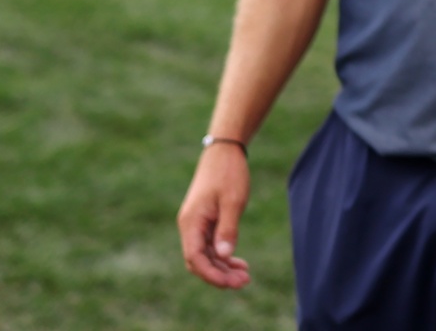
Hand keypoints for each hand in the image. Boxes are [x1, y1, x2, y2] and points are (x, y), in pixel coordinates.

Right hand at [177, 142, 251, 288]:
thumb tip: (224, 256)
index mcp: (191, 222)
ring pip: (206, 255)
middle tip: (244, 282)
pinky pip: (210, 245)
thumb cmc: (229, 173)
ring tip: (245, 276)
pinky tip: (238, 262)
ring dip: (222, 267)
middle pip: (199, 261)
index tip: (231, 283)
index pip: (195, 258)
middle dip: (219, 275)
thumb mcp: (233, 201)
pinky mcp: (205, 221)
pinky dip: (223, 255)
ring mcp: (196, 224)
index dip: (212, 274)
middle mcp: (189, 226)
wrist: (224, 151)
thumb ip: (227, 229)